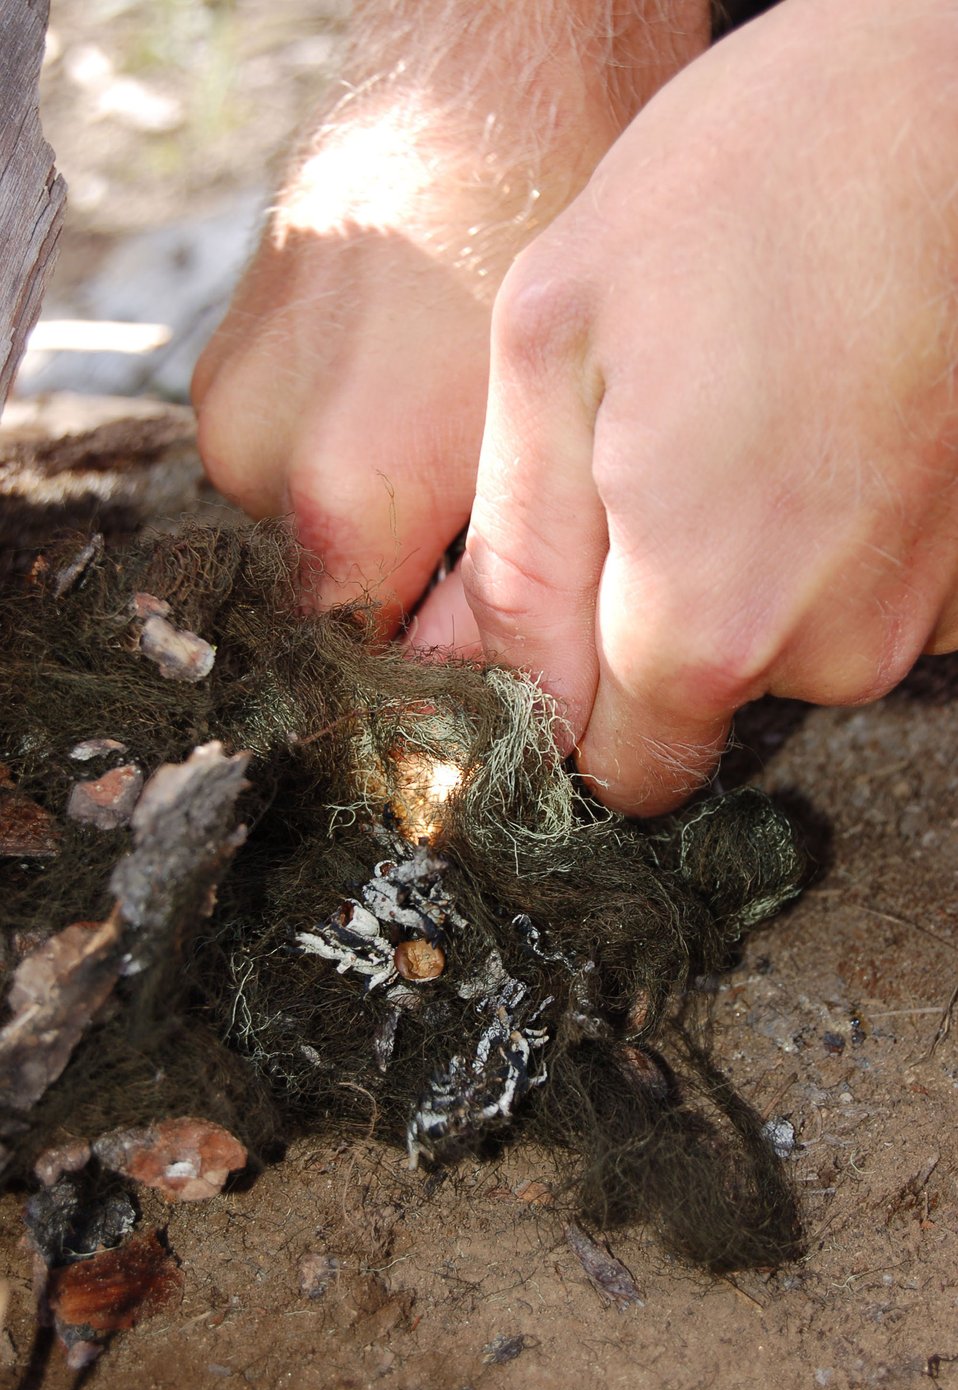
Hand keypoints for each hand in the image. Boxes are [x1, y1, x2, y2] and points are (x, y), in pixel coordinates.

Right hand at [192, 2, 708, 636]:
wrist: (485, 86)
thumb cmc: (547, 243)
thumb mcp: (555, 445)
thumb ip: (507, 592)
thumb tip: (495, 696)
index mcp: (343, 498)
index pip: (363, 671)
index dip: (434, 683)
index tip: (484, 670)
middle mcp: (259, 464)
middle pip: (338, 605)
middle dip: (414, 594)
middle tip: (491, 535)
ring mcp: (232, 410)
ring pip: (317, 533)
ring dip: (384, 520)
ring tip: (451, 443)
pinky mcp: (225, 368)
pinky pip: (292, 461)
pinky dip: (353, 454)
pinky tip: (411, 398)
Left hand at [454, 0, 957, 813]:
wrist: (940, 109)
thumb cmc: (742, 194)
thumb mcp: (555, 352)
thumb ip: (517, 558)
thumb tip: (481, 686)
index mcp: (702, 623)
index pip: (612, 771)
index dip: (567, 708)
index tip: (556, 613)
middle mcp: (828, 651)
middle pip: (691, 710)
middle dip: (641, 625)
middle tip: (642, 466)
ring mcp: (916, 615)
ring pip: (772, 649)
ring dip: (732, 568)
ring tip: (732, 423)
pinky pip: (847, 597)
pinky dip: (814, 538)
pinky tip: (806, 429)